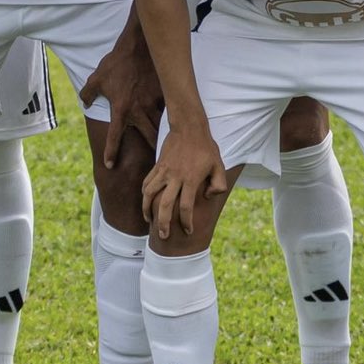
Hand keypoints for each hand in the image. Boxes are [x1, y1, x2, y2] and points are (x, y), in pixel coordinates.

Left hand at [79, 35, 162, 168]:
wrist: (139, 47)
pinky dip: (172, 119)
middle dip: (152, 153)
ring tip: (170, 152)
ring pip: (162, 127)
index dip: (111, 152)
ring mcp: (153, 104)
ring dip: (164, 139)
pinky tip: (178, 126)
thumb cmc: (117, 62)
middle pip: (148, 139)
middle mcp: (138, 111)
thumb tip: (84, 102)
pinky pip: (168, 111)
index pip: (114, 137)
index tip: (110, 165)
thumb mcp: (97, 77)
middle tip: (154, 166)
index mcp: (120, 109)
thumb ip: (88, 92)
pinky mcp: (164, 95)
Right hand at [142, 122, 228, 240]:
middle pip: (165, 205)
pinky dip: (144, 194)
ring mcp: (164, 171)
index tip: (188, 231)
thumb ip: (218, 184)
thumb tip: (207, 197)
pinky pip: (147, 182)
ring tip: (149, 221)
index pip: (186, 207)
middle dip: (163, 223)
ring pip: (150, 194)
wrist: (189, 127)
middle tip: (163, 236)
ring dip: (147, 210)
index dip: (186, 222)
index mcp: (191, 179)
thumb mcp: (219, 165)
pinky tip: (146, 202)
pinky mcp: (157, 165)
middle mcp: (176, 177)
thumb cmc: (206, 148)